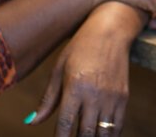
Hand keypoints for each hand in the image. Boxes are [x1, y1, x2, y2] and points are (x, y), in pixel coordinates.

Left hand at [28, 2, 143, 135]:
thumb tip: (31, 122)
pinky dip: (108, 136)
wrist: (111, 30)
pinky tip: (99, 136)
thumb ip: (48, 99)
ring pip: (103, 134)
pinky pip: (117, 126)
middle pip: (86, 133)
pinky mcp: (124, 97)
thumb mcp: (59, 69)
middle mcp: (95, 94)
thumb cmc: (80, 47)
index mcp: (75, 87)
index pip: (65, 125)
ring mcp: (112, 97)